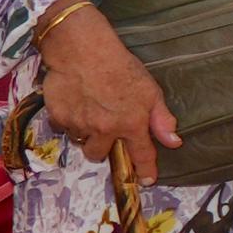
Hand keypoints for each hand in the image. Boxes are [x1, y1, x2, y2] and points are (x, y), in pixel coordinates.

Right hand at [36, 4, 176, 187]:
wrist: (83, 51)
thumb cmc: (121, 67)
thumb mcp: (151, 91)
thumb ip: (161, 119)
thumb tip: (174, 142)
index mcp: (131, 124)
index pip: (141, 155)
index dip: (145, 170)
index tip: (147, 181)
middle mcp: (104, 130)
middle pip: (99, 155)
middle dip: (102, 148)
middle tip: (104, 132)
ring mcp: (79, 124)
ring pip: (80, 141)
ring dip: (85, 134)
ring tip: (89, 113)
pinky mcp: (58, 116)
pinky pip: (62, 127)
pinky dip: (68, 120)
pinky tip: (74, 104)